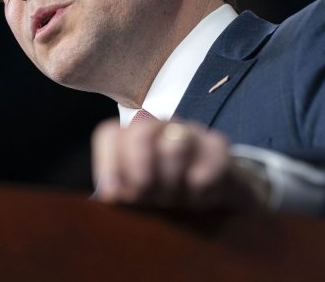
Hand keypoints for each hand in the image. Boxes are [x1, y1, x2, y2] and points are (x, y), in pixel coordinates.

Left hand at [91, 118, 269, 210]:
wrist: (214, 193)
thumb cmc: (166, 191)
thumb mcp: (139, 194)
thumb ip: (121, 190)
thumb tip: (111, 193)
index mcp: (133, 137)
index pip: (110, 135)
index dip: (106, 165)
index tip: (113, 195)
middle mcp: (159, 127)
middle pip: (140, 133)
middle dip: (141, 173)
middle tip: (149, 196)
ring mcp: (189, 131)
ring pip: (173, 145)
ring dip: (172, 183)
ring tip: (177, 197)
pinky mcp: (217, 145)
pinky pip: (204, 170)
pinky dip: (199, 193)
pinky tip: (200, 196)